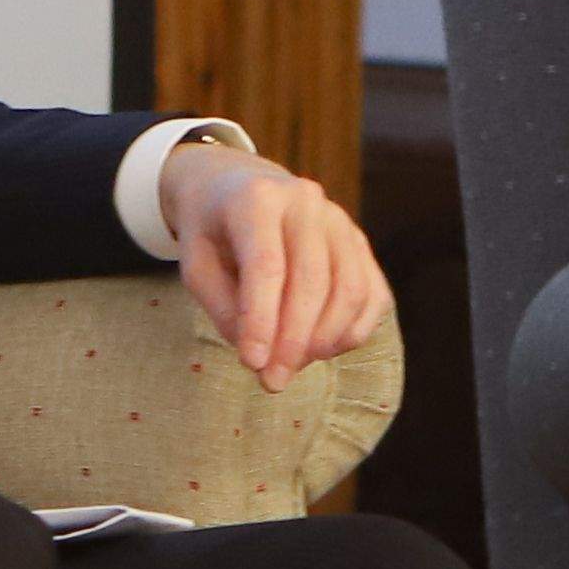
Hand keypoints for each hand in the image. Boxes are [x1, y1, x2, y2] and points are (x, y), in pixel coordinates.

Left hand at [155, 141, 392, 391]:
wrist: (239, 187)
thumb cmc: (212, 231)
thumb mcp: (196, 264)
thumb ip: (224, 307)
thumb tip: (260, 356)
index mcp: (258, 199)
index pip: (267, 266)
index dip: (262, 320)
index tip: (253, 364)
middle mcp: (306, 202)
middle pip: (313, 280)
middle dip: (294, 340)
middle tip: (272, 381)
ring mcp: (340, 220)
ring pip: (350, 290)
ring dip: (325, 340)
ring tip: (292, 365)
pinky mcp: (360, 242)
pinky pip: (372, 295)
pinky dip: (352, 332)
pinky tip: (322, 351)